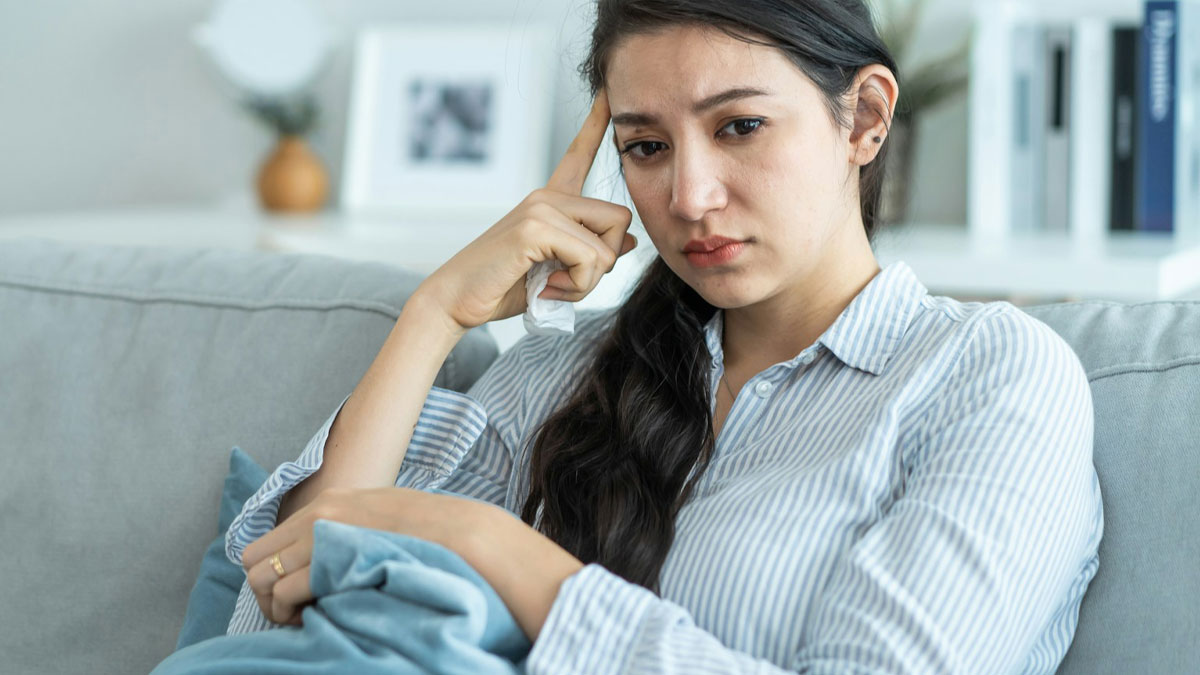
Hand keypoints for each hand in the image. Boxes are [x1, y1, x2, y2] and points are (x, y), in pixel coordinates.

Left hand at [241, 486, 496, 625]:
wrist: (462, 535)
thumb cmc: (432, 534)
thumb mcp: (383, 515)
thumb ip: (352, 529)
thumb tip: (330, 559)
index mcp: (330, 501)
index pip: (270, 540)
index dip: (274, 573)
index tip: (296, 595)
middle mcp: (318, 514)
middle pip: (253, 559)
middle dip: (265, 591)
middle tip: (293, 613)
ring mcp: (322, 536)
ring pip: (261, 578)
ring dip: (274, 605)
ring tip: (303, 619)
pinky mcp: (330, 560)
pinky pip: (285, 591)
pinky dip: (291, 612)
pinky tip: (315, 619)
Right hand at [417, 89, 638, 331]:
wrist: (456, 301)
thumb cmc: (501, 286)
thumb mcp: (556, 269)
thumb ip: (591, 252)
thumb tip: (631, 240)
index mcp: (549, 201)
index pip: (579, 154)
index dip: (597, 124)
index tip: (609, 92)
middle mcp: (546, 196)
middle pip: (619, 218)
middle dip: (605, 261)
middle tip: (569, 281)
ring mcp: (540, 207)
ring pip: (608, 244)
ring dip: (589, 280)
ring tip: (553, 286)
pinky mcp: (534, 227)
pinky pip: (590, 259)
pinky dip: (577, 285)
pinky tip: (547, 288)